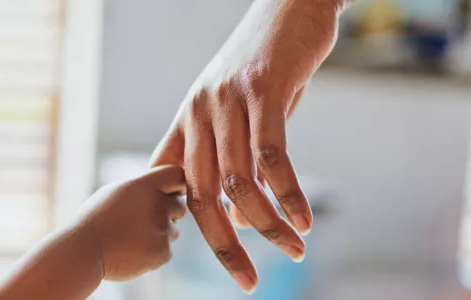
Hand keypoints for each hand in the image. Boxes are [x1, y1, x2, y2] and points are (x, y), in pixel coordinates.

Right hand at [75, 165, 185, 280]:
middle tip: (145, 220)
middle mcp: (157, 205)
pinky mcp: (163, 252)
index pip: (178, 175)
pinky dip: (154, 252)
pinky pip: (167, 249)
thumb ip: (141, 188)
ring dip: (160, 233)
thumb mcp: (115, 192)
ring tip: (132, 237)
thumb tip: (161, 188)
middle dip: (168, 212)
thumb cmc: (95, 220)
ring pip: (174, 230)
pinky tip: (133, 250)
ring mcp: (162, 229)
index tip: (170, 193)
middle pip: (180, 205)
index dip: (176, 185)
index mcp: (144, 186)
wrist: (85, 251)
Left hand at [150, 0, 348, 292]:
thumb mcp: (237, 114)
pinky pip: (272, 156)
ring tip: (294, 247)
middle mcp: (199, 113)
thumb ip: (231, 161)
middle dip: (223, 245)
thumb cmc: (263, 67)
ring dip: (266, 223)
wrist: (288, 7)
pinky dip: (289, 193)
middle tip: (247, 280)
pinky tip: (304, 217)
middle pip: (201, 195)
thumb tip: (238, 215)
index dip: (186, 225)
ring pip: (238, 180)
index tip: (213, 255)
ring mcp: (228, 102)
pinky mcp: (263, 91)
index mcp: (187, 121)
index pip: (173, 184)